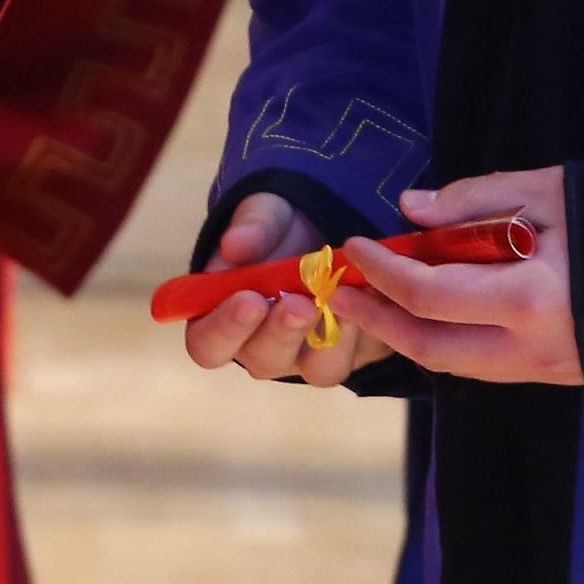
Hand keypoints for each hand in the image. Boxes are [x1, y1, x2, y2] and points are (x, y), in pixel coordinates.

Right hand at [176, 191, 398, 386]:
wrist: (330, 221)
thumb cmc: (282, 225)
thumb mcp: (267, 214)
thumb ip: (252, 228)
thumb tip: (235, 245)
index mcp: (226, 320)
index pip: (208, 345)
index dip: (224, 330)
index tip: (247, 300)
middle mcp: (267, 347)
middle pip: (265, 362)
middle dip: (283, 333)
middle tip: (300, 303)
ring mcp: (314, 355)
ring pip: (321, 369)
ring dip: (332, 338)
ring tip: (341, 298)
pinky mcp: (359, 350)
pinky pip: (367, 352)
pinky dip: (372, 327)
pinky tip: (376, 295)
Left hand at [329, 169, 581, 385]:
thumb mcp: (550, 189)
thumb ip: (474, 199)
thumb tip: (409, 209)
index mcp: (530, 299)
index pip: (430, 295)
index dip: (383, 272)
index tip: (354, 245)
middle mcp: (530, 348)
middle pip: (430, 348)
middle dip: (379, 320)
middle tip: (343, 289)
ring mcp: (544, 370)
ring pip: (453, 366)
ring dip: (407, 335)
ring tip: (375, 301)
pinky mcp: (555, 375)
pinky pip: (482, 366)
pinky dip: (444, 341)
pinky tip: (428, 314)